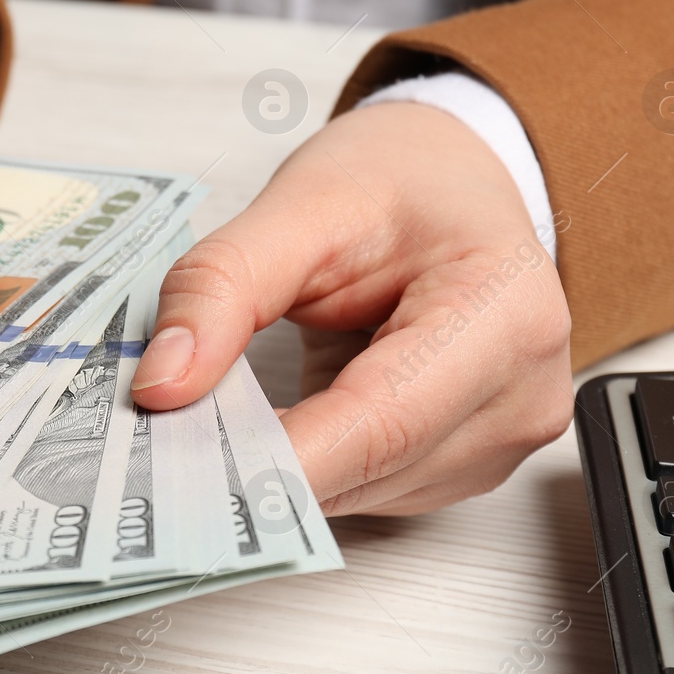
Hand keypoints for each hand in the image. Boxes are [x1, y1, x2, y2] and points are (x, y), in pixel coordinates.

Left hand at [129, 102, 573, 514]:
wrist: (454, 180)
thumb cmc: (401, 183)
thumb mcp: (299, 204)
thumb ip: (222, 286)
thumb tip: (163, 384)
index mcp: (504, 312)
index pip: (382, 420)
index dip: (276, 460)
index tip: (179, 468)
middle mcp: (520, 391)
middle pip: (369, 467)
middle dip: (255, 467)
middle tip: (152, 452)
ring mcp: (501, 439)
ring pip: (361, 492)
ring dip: (275, 472)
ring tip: (203, 425)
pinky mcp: (465, 463)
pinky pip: (368, 487)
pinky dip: (303, 466)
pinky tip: (259, 430)